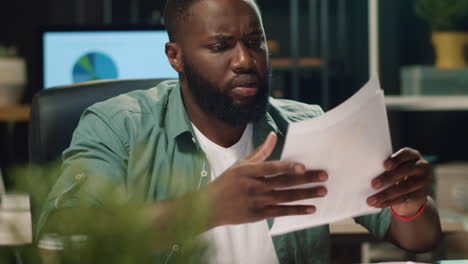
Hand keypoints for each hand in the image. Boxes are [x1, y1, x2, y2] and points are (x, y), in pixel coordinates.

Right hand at [205, 132, 327, 226]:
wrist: (210, 207)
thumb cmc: (226, 182)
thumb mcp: (240, 164)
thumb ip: (260, 151)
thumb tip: (273, 135)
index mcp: (249, 171)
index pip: (272, 168)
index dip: (288, 167)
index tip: (304, 166)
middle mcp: (254, 186)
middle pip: (284, 183)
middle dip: (306, 179)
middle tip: (324, 176)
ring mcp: (257, 201)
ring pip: (286, 198)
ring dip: (306, 195)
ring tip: (322, 191)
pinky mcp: (259, 214)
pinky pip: (282, 212)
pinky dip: (297, 210)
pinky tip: (311, 208)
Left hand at [367, 147, 431, 215]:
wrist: (413, 190)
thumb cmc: (397, 172)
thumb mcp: (395, 167)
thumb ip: (386, 167)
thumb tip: (365, 172)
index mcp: (412, 155)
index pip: (406, 153)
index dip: (396, 159)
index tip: (384, 165)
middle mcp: (421, 166)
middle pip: (405, 171)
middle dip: (388, 178)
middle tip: (373, 184)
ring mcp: (424, 181)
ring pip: (404, 187)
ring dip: (385, 194)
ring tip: (371, 200)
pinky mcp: (422, 195)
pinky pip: (404, 199)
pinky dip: (388, 202)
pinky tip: (378, 204)